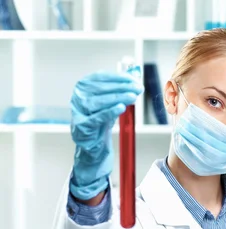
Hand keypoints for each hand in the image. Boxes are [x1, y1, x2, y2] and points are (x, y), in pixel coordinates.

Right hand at [70, 71, 142, 199]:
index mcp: (83, 86)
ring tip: (132, 97)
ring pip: (97, 102)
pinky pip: (96, 118)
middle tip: (137, 88)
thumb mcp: (111, 102)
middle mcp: (78, 97)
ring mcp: (77, 111)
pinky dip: (109, 112)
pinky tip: (121, 107)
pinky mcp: (81, 126)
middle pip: (100, 88)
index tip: (134, 79)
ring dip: (117, 98)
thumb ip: (121, 89)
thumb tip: (135, 77)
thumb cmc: (101, 120)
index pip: (100, 77)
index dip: (118, 77)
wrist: (93, 144)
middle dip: (121, 87)